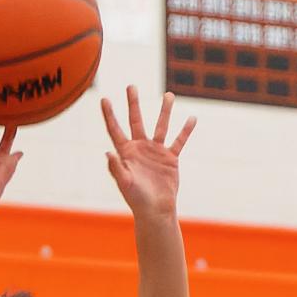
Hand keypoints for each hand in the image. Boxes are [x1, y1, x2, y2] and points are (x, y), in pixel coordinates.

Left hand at [101, 87, 195, 218]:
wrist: (156, 210)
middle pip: (136, 120)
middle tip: (131, 86)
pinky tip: (192, 118)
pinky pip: (179, 141)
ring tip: (169, 95)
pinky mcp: (170, 158)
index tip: (104, 99)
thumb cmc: (137, 199)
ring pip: (160, 126)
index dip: (109, 115)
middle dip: (133, 103)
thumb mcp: (125, 183)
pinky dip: (185, 131)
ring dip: (165, 111)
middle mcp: (140, 148)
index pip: (115, 130)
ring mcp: (156, 152)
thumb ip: (116, 168)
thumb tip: (108, 152)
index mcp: (126, 153)